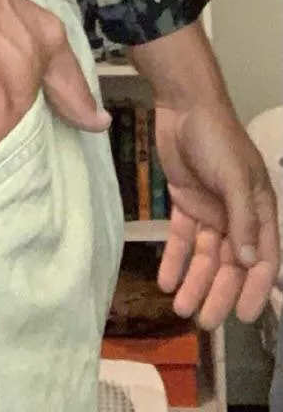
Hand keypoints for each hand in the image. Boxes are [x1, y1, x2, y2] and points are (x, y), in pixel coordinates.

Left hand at [155, 101, 279, 329]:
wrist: (183, 105)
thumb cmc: (217, 137)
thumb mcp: (234, 176)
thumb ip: (243, 218)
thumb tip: (250, 262)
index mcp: (260, 209)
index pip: (262, 258)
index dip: (255, 288)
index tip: (245, 316)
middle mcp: (238, 215)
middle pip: (231, 263)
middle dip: (219, 292)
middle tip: (203, 322)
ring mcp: (212, 209)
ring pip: (205, 256)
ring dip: (194, 282)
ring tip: (178, 307)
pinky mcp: (186, 201)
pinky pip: (182, 237)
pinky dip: (174, 259)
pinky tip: (164, 280)